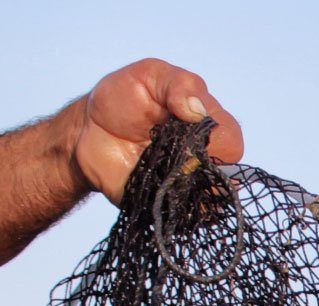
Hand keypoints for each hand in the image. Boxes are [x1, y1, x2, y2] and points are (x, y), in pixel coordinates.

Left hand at [73, 59, 243, 204]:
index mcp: (205, 123)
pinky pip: (187, 216)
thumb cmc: (121, 98)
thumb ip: (178, 84)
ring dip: (190, 188)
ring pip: (211, 200)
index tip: (185, 126)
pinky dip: (177, 207)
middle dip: (202, 165)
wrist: (87, 132)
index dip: (216, 138)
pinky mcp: (170, 204)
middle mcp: (202, 155)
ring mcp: (188, 183)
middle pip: (227, 174)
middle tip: (171, 151)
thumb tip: (198, 111)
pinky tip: (157, 188)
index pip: (231, 139)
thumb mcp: (150, 76)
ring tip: (161, 169)